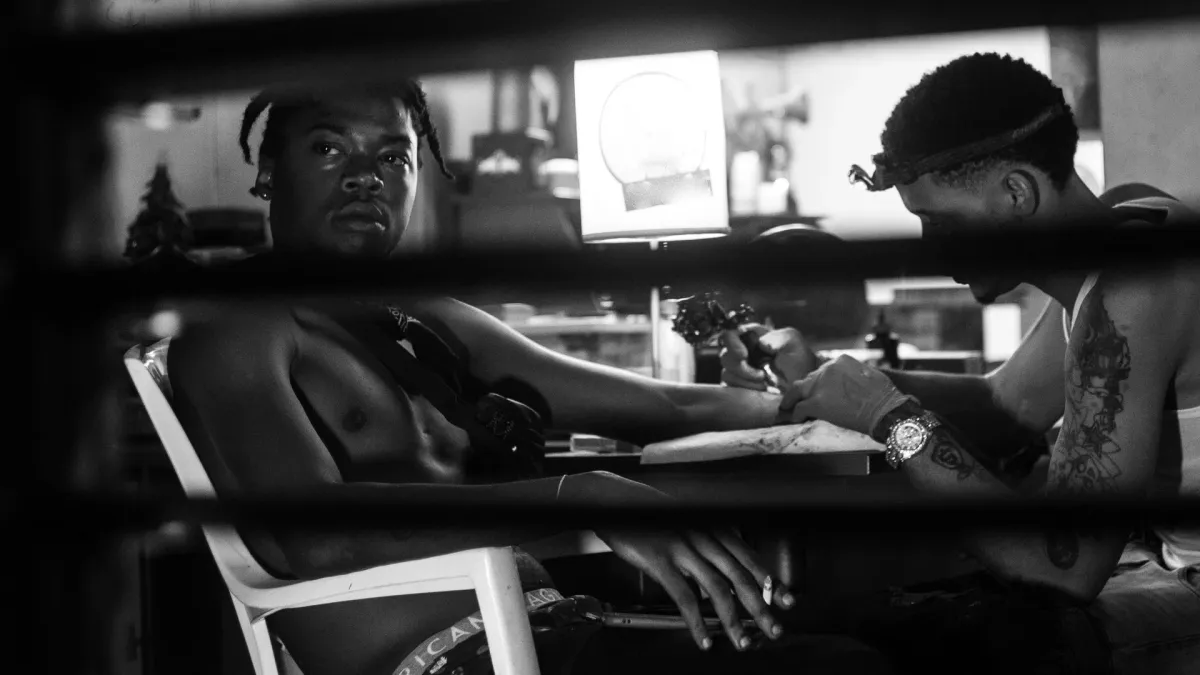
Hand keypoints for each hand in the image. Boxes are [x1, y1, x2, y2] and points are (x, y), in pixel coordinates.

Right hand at [568, 472, 794, 649]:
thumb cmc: (650, 515)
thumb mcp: (687, 524)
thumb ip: (707, 545)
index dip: (771, 581)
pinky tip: (703, 638)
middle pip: (740, 577)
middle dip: (762, 607)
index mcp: (712, 526)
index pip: (749, 557)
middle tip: (774, 629)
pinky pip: (685, 597)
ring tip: (741, 641)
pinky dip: (697, 623)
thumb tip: (722, 578)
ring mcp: (683, 548)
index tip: (786, 600)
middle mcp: (703, 536)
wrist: (615, 501)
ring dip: (733, 621)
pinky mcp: (661, 561)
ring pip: (718, 590)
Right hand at [718, 325, 820, 391]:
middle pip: (725, 355)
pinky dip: (744, 388)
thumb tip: (759, 343)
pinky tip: (760, 390)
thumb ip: (775, 337)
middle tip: (761, 375)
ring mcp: (739, 371)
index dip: (732, 343)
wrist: (803, 384)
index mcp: (751, 337)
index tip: (743, 355)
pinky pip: (730, 386)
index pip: (730, 334)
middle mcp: (742, 352)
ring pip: (727, 372)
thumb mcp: (792, 341)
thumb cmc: (799, 360)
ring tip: (764, 383)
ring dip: (745, 379)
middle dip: (741, 368)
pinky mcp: (739, 386)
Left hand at [779, 355, 914, 437]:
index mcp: (840, 361)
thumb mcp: (867, 374)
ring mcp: (820, 385)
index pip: (822, 370)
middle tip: (797, 398)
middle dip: (804, 390)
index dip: (818, 382)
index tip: (817, 389)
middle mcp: (827, 369)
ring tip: (786, 407)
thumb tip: (846, 382)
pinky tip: (796, 419)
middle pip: (808, 379)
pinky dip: (795, 414)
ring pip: (797, 390)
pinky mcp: (817, 403)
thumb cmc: (884, 395)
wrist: (886, 409)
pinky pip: (800, 408)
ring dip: (791, 400)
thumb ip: (851, 374)